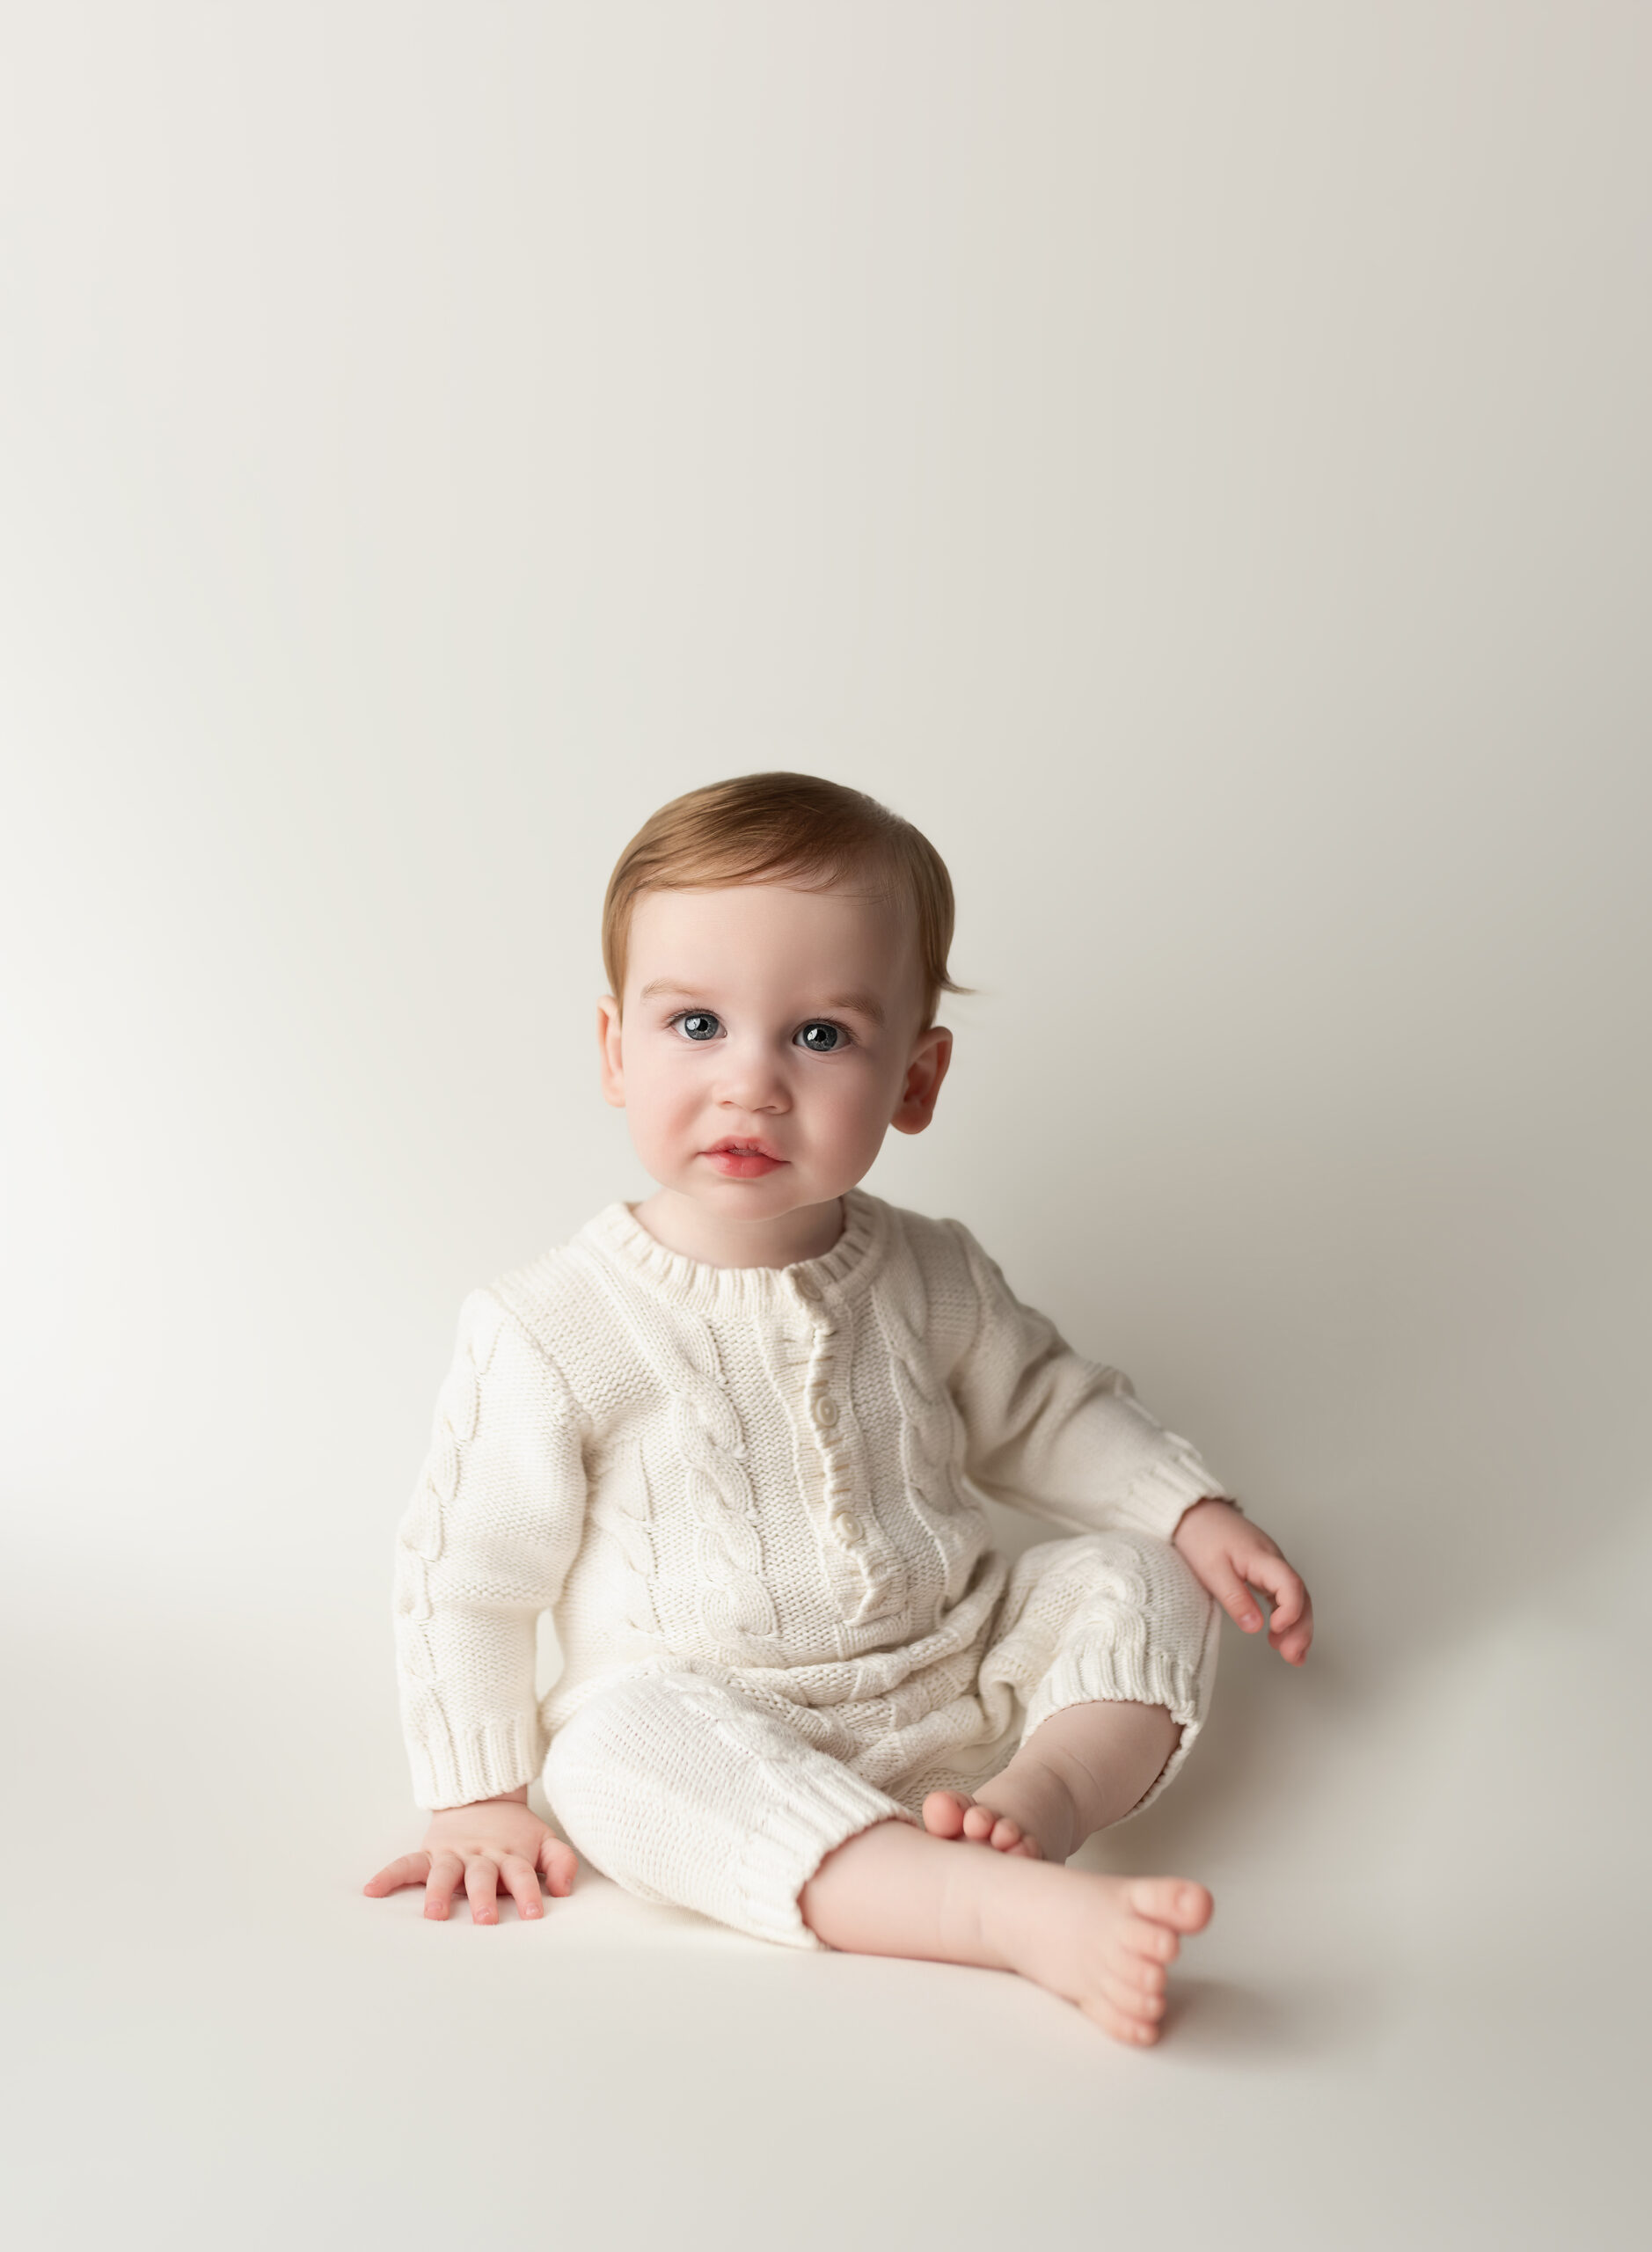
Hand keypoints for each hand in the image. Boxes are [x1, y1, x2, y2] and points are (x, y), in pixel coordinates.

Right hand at [363, 1789, 578, 1923]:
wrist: (482, 1796)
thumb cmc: (515, 1832)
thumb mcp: (544, 1839)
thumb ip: (560, 1861)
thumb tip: (565, 1889)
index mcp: (510, 1855)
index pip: (522, 1875)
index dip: (528, 1893)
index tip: (533, 1914)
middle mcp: (481, 1855)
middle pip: (482, 1876)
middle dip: (483, 1897)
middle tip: (485, 1919)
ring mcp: (453, 1854)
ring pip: (445, 1872)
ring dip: (439, 1892)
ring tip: (434, 1913)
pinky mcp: (430, 1853)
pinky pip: (407, 1863)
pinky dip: (389, 1875)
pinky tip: (372, 1890)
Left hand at [1171, 1497, 1313, 1665]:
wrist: (1194, 1512)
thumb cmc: (1202, 1536)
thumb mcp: (1212, 1570)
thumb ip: (1235, 1598)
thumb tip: (1255, 1627)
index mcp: (1263, 1557)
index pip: (1291, 1584)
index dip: (1291, 1610)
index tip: (1276, 1630)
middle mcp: (1274, 1561)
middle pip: (1301, 1595)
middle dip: (1301, 1628)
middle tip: (1294, 1657)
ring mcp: (1271, 1566)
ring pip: (1296, 1598)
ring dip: (1298, 1627)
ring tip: (1292, 1656)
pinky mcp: (1265, 1571)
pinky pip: (1284, 1596)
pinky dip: (1286, 1617)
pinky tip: (1279, 1636)